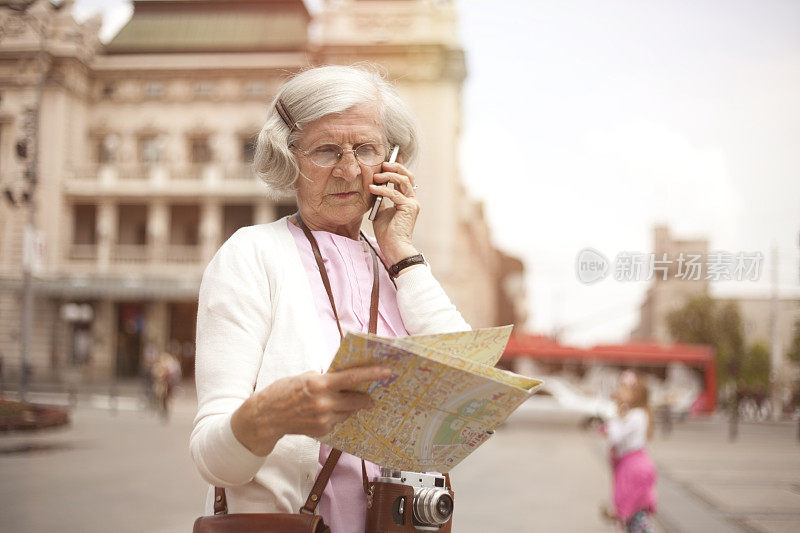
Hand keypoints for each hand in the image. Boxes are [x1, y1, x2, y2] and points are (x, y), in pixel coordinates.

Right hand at [231, 365, 391, 455]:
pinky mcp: (322, 431)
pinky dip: (337, 415)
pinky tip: (327, 411)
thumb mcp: (304, 377)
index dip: (372, 374)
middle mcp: (324, 403)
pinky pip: (338, 421)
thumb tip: (344, 379)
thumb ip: (325, 378)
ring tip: (341, 401)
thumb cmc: (283, 392)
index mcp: (319, 384)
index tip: (387, 372)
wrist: (265, 417)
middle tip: (372, 393)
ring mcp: (324, 419)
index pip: (352, 378)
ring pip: (349, 412)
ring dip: (350, 407)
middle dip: (366, 397)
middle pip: (357, 400)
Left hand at [369, 161, 419, 264]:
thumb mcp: (381, 211)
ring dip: (388, 176)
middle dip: (395, 167)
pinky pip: (395, 194)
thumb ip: (381, 199)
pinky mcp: (409, 208)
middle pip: (407, 175)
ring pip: (403, 181)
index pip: (404, 178)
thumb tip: (374, 186)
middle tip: (382, 164)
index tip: (388, 159)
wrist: (393, 247)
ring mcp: (412, 203)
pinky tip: (372, 188)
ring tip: (376, 176)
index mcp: (407, 199)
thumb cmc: (387, 233)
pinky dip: (382, 190)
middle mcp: (412, 199)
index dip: (398, 167)